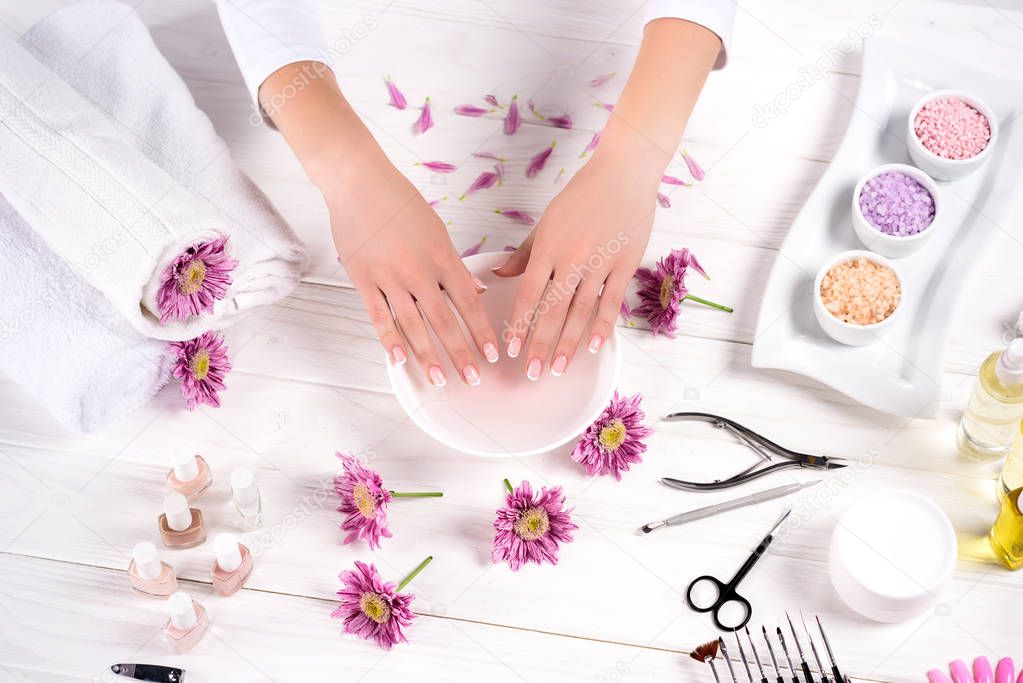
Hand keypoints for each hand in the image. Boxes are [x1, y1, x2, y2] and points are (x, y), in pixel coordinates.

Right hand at [326, 151, 499, 386]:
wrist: (359, 182)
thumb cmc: (400, 202)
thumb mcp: (436, 229)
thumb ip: (455, 264)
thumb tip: (476, 291)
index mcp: (442, 256)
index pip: (469, 302)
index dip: (482, 331)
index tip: (492, 354)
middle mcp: (419, 271)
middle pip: (445, 321)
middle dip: (460, 353)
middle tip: (472, 378)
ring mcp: (390, 278)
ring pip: (414, 326)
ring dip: (428, 356)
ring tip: (438, 380)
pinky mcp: (364, 280)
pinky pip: (380, 317)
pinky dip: (390, 340)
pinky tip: (399, 360)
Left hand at [493, 148, 657, 378]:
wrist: (623, 173)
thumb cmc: (581, 196)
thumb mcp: (547, 222)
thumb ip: (525, 253)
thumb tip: (500, 274)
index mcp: (548, 247)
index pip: (529, 295)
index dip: (519, 326)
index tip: (510, 351)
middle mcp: (571, 258)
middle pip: (553, 311)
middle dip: (541, 345)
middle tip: (533, 372)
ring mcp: (599, 263)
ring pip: (580, 312)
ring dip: (569, 343)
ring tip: (560, 368)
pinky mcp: (624, 265)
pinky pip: (611, 302)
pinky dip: (602, 326)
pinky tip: (593, 347)